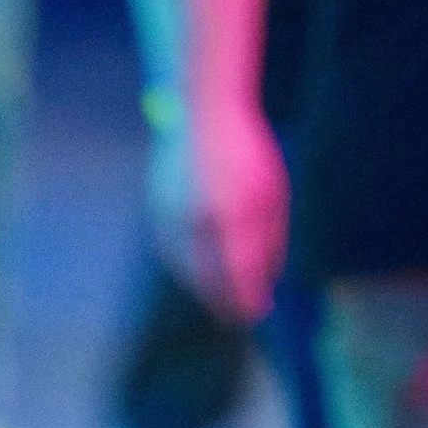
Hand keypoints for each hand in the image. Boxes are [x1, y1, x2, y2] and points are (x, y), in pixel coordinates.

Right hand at [151, 97, 289, 324]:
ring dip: (205, 285)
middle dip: (224, 302)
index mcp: (231, 216)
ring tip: (223, 293)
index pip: (238, 276)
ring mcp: (171, 218)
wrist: (199, 113)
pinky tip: (201, 265)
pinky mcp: (156, 212)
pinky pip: (172, 252)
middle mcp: (196, 223)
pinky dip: (187, 264)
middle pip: (208, 281)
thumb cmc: (245, 151)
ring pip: (187, 269)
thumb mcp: (271, 193)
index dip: (247, 300)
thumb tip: (267, 279)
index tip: (257, 312)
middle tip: (240, 314)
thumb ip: (269, 238)